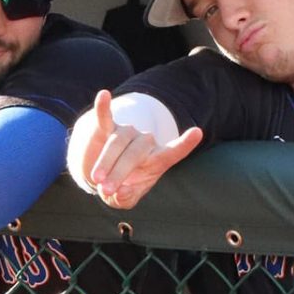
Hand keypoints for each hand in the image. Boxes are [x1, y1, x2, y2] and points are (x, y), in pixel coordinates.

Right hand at [76, 90, 203, 209]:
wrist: (105, 174)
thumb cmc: (123, 187)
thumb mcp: (125, 199)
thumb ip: (125, 199)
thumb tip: (121, 191)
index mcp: (157, 160)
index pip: (173, 152)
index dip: (185, 144)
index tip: (197, 132)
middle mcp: (145, 142)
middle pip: (135, 153)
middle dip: (119, 172)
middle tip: (107, 189)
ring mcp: (127, 133)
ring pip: (117, 142)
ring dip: (105, 161)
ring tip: (96, 180)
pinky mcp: (107, 129)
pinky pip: (105, 119)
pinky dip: (103, 108)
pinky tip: (103, 95)